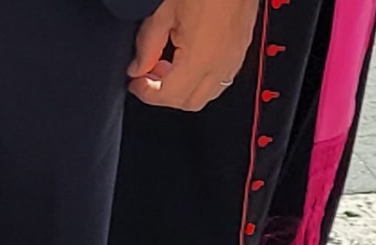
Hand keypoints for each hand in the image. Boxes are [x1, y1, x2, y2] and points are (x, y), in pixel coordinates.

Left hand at [128, 0, 257, 111]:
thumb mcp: (164, 10)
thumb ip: (147, 44)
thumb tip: (138, 66)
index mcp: (200, 58)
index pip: (168, 96)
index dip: (146, 94)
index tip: (135, 83)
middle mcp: (220, 64)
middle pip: (189, 103)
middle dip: (165, 95)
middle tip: (148, 76)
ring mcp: (234, 58)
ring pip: (206, 94)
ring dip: (184, 88)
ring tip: (167, 65)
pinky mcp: (240, 49)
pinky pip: (220, 78)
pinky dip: (200, 78)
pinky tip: (187, 56)